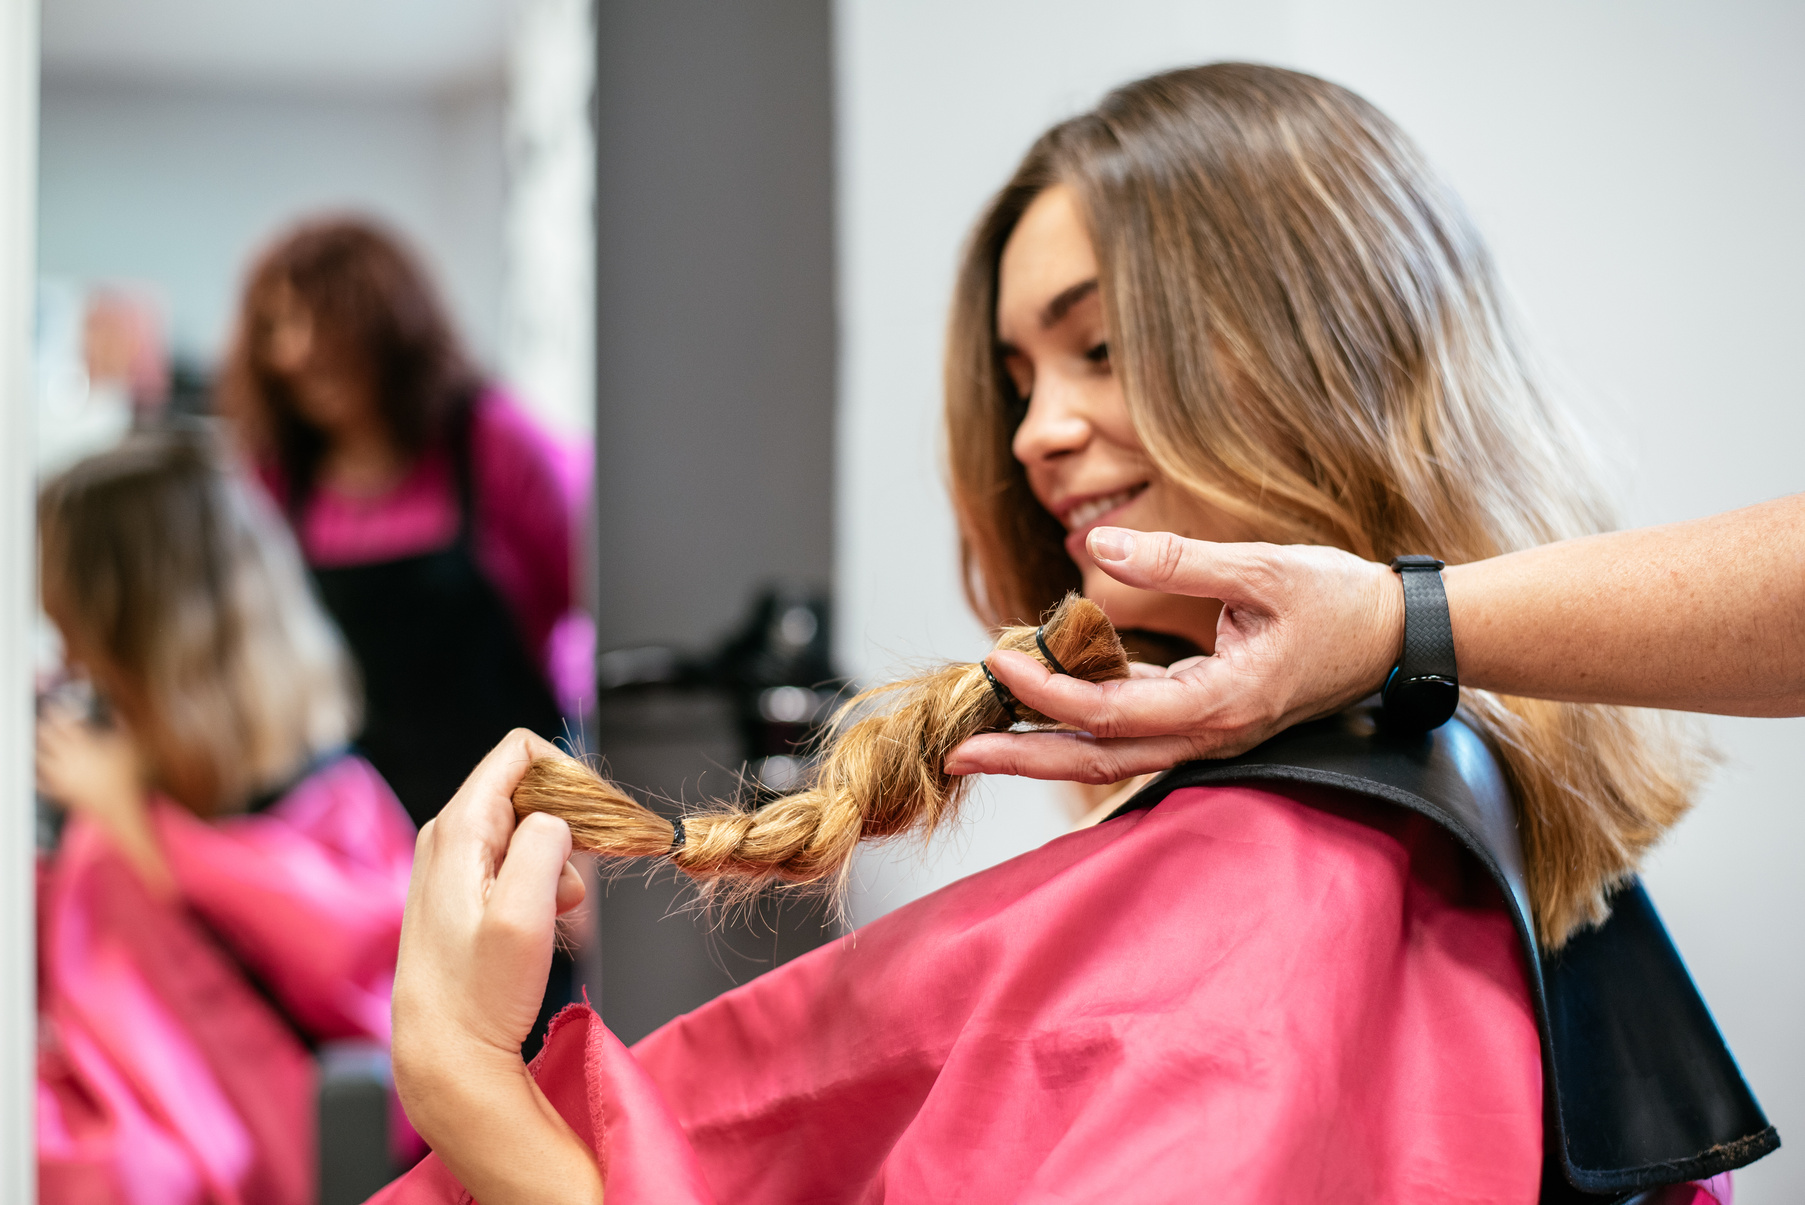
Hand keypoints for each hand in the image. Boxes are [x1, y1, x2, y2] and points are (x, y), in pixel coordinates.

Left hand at [36, 704, 144, 827]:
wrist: (118, 806)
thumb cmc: (126, 777)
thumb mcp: (130, 746)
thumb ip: (123, 726)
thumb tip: (117, 712)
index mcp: (84, 746)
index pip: (65, 724)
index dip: (57, 713)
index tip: (53, 707)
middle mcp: (69, 759)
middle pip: (47, 739)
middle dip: (43, 728)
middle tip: (42, 722)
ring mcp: (62, 776)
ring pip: (40, 759)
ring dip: (36, 749)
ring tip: (35, 742)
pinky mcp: (61, 792)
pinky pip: (42, 784)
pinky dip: (36, 777)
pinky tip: (34, 774)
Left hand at [391, 729, 601, 1204]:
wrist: (444, 1054)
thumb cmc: (480, 993)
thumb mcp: (524, 916)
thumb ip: (543, 847)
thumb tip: (556, 819)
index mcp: (458, 828)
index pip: (520, 751)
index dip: (570, 773)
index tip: (597, 820)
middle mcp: (448, 834)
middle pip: (528, 786)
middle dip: (569, 822)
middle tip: (580, 876)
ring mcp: (452, 862)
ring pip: (528, 825)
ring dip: (559, 859)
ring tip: (555, 912)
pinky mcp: (463, 888)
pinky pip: (517, 857)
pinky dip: (544, 880)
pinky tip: (543, 920)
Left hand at [944, 529, 1401, 782]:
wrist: (1398, 634)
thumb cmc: (1339, 599)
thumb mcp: (1262, 567)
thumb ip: (1176, 560)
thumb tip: (1097, 544)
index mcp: (1220, 703)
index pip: (1110, 711)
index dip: (1047, 690)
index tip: (999, 656)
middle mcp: (1208, 733)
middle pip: (1098, 757)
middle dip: (1025, 756)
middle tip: (957, 750)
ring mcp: (1208, 733)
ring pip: (1112, 754)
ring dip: (1047, 746)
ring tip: (986, 737)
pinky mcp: (1207, 718)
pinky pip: (1135, 732)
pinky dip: (1084, 724)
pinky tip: (1045, 705)